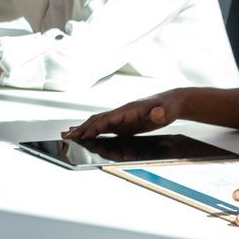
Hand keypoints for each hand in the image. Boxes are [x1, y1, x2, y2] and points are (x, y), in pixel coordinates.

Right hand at [64, 91, 185, 139]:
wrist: (172, 102)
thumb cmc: (169, 107)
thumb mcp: (167, 111)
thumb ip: (161, 112)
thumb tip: (156, 114)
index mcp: (128, 109)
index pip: (107, 118)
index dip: (94, 127)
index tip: (82, 134)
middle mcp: (121, 113)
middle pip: (97, 120)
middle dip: (82, 128)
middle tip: (67, 136)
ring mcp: (121, 118)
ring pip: (98, 123)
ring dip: (83, 129)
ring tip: (68, 134)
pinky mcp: (124, 124)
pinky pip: (105, 128)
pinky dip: (92, 131)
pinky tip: (86, 135)